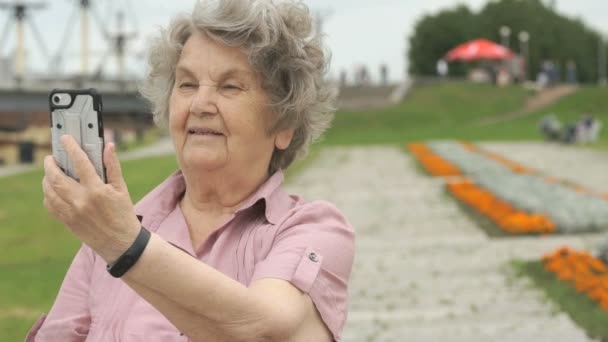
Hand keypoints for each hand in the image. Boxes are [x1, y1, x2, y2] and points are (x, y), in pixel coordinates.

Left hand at [42, 135, 140, 262]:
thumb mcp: (121, 189)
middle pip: (56, 177)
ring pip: (50, 191)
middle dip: (50, 164)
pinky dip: (48, 195)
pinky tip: (53, 190)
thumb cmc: (124, 214)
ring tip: (50, 172)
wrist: (121, 243)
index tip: (66, 139)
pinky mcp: (67, 222)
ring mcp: (72, 212)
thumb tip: (109, 146)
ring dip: (47, 179)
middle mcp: (81, 201)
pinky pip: (50, 205)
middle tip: (51, 158)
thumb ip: (113, 166)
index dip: (71, 148)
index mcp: (97, 190)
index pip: (80, 163)